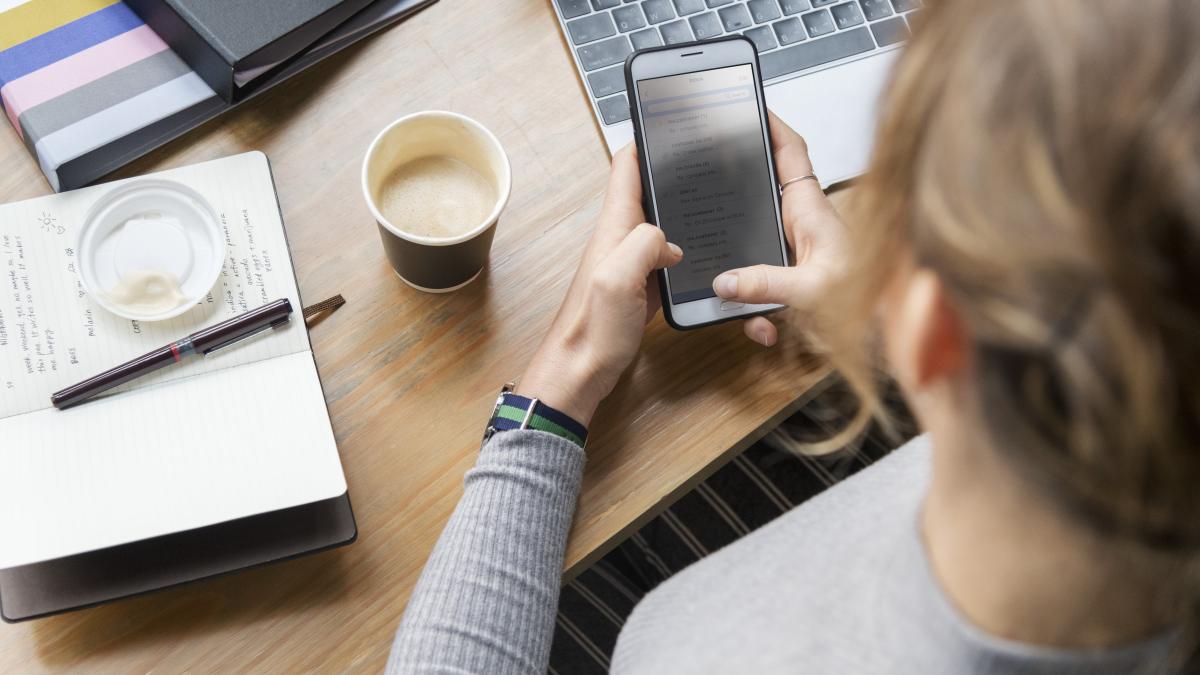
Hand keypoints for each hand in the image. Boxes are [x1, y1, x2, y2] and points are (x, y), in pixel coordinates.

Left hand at [518, 145, 681, 425]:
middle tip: (709, 155)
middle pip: (649, 191)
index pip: (626, 169)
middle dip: (674, 171)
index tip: (671, 119)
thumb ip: (643, 244)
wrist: (579, 373)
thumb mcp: (617, 278)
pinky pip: (667, 258)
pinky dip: (687, 248)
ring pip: (662, 224)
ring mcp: (632, 263)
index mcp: (614, 228)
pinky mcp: (643, 287)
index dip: (646, 139)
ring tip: (717, 195)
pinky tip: (708, 253)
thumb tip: (670, 239)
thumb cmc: (591, 330)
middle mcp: (622, 239)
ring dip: (683, 209)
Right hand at [712, 112, 849, 346]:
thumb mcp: (812, 289)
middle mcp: (803, 224)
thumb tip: (725, 281)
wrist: (892, 326)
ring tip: (748, 309)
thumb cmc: (870, 298)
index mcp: (810, 209)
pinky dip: (760, 312)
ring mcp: (798, 250)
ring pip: (755, 249)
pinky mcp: (796, 277)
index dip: (771, 125)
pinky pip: (764, 287)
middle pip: (762, 195)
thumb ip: (767, 284)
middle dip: (735, 200)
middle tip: (708, 193)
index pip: (790, 152)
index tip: (747, 107)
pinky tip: (766, 330)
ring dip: (745, 280)